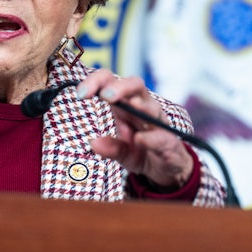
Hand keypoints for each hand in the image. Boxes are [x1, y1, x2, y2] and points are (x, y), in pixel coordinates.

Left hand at [76, 69, 193, 189]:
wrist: (168, 170)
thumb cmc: (142, 152)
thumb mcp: (122, 153)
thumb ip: (110, 148)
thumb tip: (93, 143)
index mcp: (127, 106)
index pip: (112, 83)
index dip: (96, 82)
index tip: (81, 94)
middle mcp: (144, 109)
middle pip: (135, 84)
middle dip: (119, 87)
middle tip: (105, 96)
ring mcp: (159, 124)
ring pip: (152, 106)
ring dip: (140, 104)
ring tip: (131, 105)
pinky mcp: (171, 143)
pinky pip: (163, 137)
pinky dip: (151, 138)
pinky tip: (140, 140)